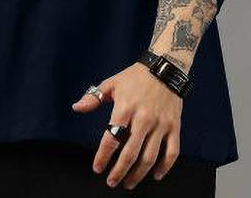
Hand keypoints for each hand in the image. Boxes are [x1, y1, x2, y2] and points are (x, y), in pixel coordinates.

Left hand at [71, 62, 182, 189]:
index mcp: (126, 107)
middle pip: (130, 153)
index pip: (111, 138)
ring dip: (138, 174)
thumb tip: (76, 107)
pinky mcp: (174, 126)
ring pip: (149, 157)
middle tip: (111, 182)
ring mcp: (160, 124)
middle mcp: (143, 118)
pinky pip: (172, 152)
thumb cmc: (135, 77)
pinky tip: (156, 175)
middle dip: (119, 171)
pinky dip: (165, 167)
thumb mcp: (112, 83)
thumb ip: (93, 97)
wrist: (165, 67)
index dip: (103, 156)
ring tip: (129, 182)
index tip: (97, 168)